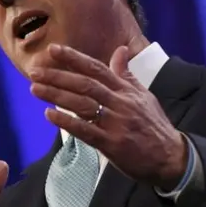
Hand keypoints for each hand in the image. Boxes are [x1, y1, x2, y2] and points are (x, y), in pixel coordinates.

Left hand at [29, 44, 187, 189]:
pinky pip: (86, 131)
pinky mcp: (112, 144)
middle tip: (35, 71)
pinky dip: (67, 122)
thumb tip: (120, 50)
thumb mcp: (143, 95)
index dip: (73, 58)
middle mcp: (119, 102)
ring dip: (56, 95)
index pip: (96, 68)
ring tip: (35, 88)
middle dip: (58, 76)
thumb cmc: (154, 124)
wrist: (171, 157)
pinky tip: (49, 115)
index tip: (52, 50)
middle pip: (85, 84)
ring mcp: (115, 123)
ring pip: (82, 104)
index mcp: (125, 90)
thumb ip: (126, 74)